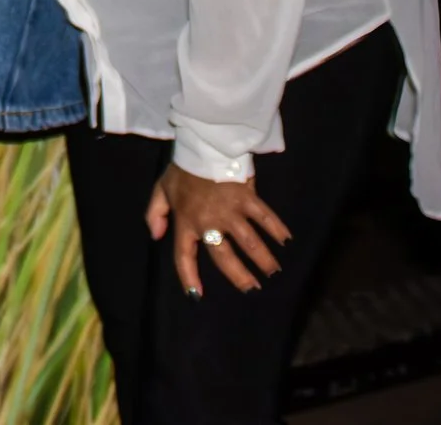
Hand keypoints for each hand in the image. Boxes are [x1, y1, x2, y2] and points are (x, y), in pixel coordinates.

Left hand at [145, 162, 290, 296]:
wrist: (202, 145)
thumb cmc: (182, 170)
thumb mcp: (160, 189)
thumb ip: (154, 213)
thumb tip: (155, 237)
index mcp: (186, 221)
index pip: (185, 256)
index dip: (189, 277)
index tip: (197, 296)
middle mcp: (209, 221)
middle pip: (224, 257)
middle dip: (239, 276)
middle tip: (252, 289)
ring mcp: (231, 211)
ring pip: (249, 242)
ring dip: (263, 259)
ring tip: (273, 272)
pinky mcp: (247, 198)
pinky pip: (264, 217)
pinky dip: (277, 229)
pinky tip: (286, 241)